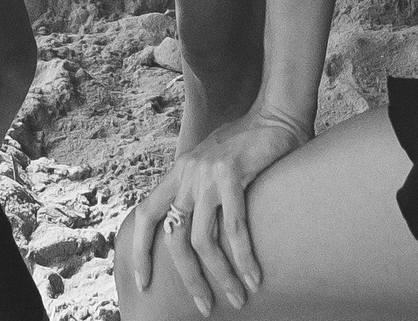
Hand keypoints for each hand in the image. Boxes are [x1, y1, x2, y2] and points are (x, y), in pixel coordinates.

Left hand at [124, 109, 306, 310]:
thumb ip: (201, 190)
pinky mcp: (231, 175)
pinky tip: (254, 276)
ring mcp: (207, 174)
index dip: (141, 250)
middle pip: (174, 237)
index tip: (143, 281)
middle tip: (204, 306)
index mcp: (179, 173)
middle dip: (188, 277)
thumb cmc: (248, 145)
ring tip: (237, 297)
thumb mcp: (212, 165)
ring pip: (203, 240)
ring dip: (220, 276)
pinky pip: (234, 228)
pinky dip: (244, 258)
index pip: (146, 213)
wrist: (275, 116)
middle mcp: (187, 173)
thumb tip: (198, 230)